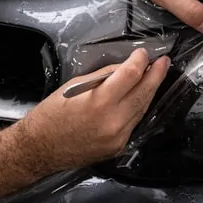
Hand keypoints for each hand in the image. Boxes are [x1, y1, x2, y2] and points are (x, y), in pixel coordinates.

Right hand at [14, 49, 170, 173]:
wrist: (39, 149)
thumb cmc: (50, 115)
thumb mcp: (74, 86)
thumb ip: (103, 77)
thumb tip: (124, 68)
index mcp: (100, 102)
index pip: (131, 75)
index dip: (140, 61)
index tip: (143, 53)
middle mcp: (114, 121)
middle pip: (144, 92)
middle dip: (155, 75)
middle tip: (163, 62)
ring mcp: (118, 137)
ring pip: (143, 108)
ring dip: (149, 91)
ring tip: (155, 77)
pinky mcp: (118, 146)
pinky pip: (134, 122)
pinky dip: (137, 108)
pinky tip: (139, 97)